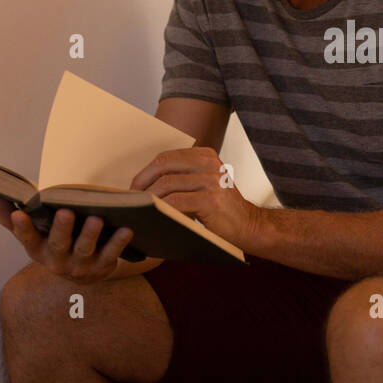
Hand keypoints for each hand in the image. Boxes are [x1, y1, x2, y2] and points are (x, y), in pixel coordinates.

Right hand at [0, 194, 134, 283]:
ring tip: (96, 219)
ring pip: (84, 250)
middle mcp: (57, 260)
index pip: (26, 238)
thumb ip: (11, 216)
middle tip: (65, 212)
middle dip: (61, 229)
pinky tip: (126, 229)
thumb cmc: (55, 243)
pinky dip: (118, 243)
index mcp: (37, 249)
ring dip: (90, 234)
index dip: (21, 227)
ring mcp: (80, 266)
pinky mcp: (102, 267)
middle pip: (58, 244)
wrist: (84, 272)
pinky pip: (111, 255)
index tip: (17, 213)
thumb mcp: (34, 233)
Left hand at [128, 147, 260, 248]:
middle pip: (163, 165)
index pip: (166, 157)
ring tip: (139, 210)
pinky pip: (175, 202)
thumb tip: (146, 184)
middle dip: (142, 182)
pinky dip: (160, 209)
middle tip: (131, 199)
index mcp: (206, 155)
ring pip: (166, 183)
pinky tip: (154, 217)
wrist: (250, 227)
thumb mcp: (206, 184)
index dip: (146, 172)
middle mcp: (209, 163)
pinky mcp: (210, 199)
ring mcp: (211, 180)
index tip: (135, 188)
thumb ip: (184, 178)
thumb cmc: (223, 210)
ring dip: (148, 198)